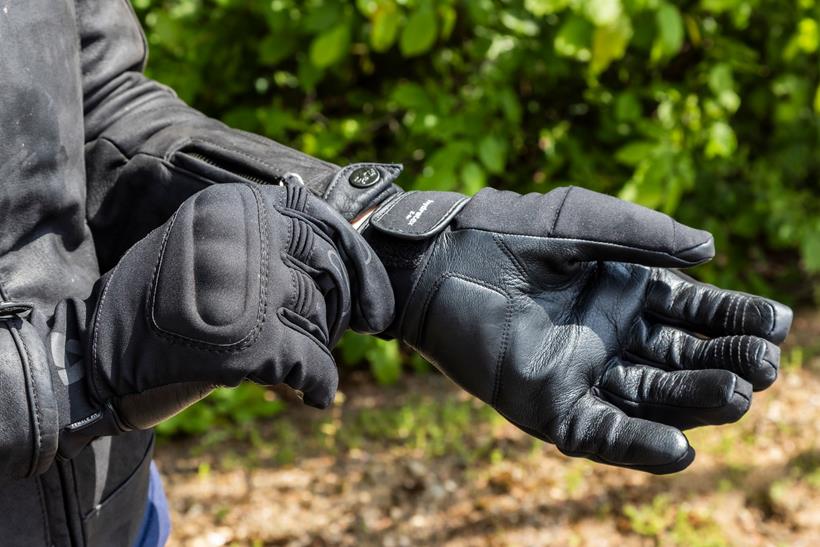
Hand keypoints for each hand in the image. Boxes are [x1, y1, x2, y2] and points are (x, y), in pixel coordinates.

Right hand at [55, 182, 392, 455]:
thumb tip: (336, 252)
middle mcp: (251, 235)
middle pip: (329, 272)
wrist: (97, 357)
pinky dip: (320, 384)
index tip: (372, 301)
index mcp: (238, 205)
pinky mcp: (256, 342)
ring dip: (320, 348)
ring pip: (324, 319)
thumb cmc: (156, 306)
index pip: (323, 224)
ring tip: (304, 365)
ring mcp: (256, 288)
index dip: (357, 265)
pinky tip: (314, 396)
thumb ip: (261, 240)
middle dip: (339, 309)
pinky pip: (314, 365)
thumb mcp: (204, 247)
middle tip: (335, 332)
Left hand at [363, 186, 791, 473]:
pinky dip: (638, 445)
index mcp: (626, 290)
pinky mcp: (548, 401)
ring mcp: (582, 370)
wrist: (437, 259)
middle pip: (683, 359)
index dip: (735, 319)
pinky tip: (679, 448)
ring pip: (653, 397)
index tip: (775, 323)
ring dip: (696, 402)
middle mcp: (612, 334)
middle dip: (726, 363)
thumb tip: (712, 251)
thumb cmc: (505, 230)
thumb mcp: (583, 221)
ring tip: (739, 395)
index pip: (695, 313)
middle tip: (763, 365)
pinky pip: (602, 432)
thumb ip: (644, 233)